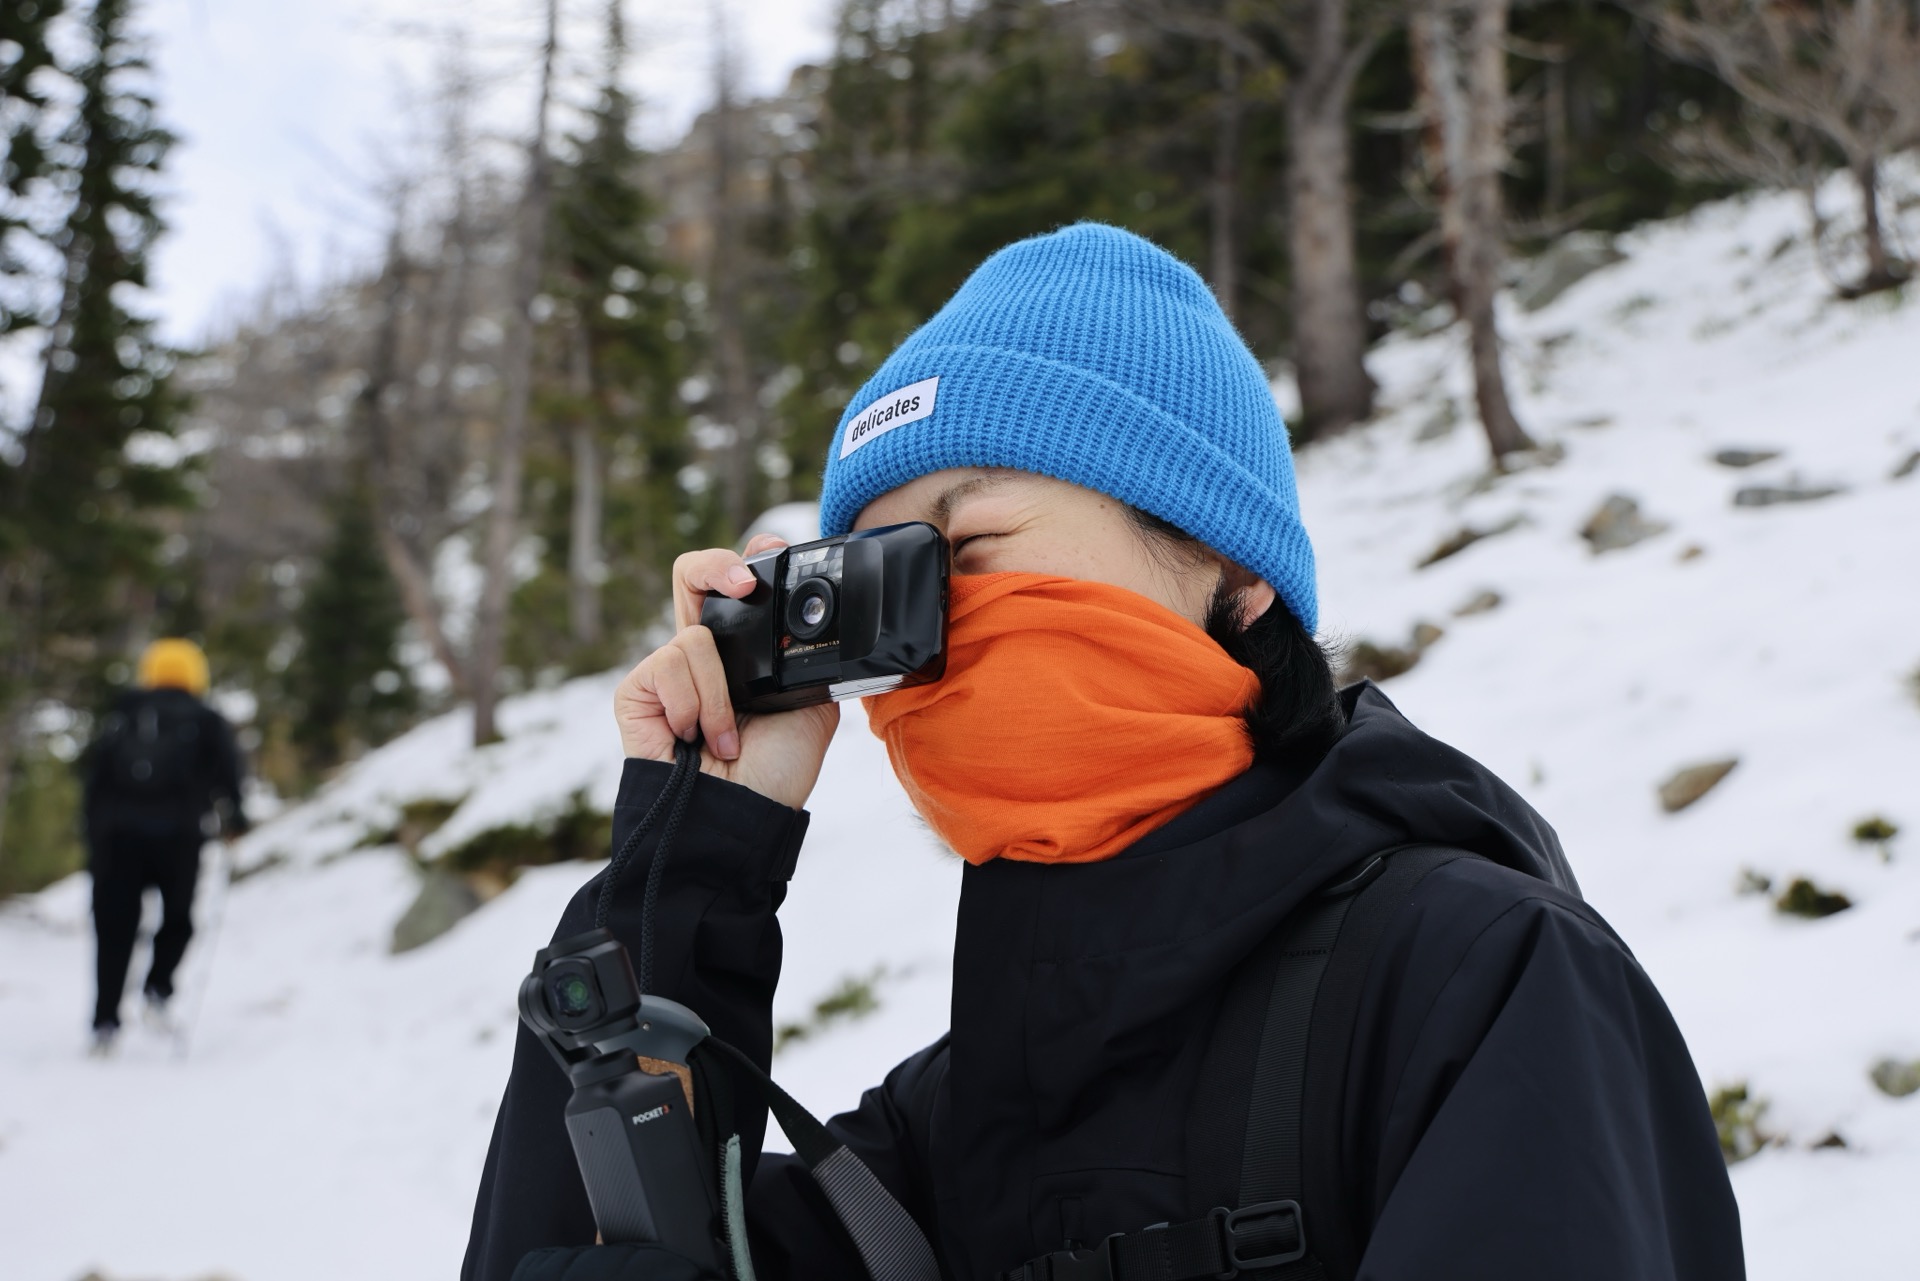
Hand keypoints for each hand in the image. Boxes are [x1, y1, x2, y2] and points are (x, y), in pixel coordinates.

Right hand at [614, 533, 838, 809]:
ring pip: (693, 640)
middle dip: (714, 566)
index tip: (772, 552)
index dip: (746, 561)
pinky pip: (668, 668)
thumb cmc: (776, 772)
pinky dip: (693, 706)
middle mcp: (700, 657)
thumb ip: (810, 658)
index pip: (732, 589)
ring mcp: (666, 674)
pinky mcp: (636, 694)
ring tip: (725, 738)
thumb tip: (824, 624)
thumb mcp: (813, 703)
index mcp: (740, 655)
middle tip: (742, 583)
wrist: (745, 815)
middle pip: (690, 577)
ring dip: (719, 696)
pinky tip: (695, 738)